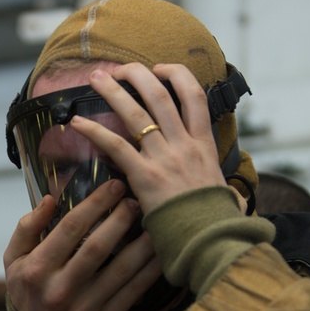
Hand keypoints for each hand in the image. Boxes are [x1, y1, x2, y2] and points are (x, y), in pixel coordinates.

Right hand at [3, 180, 161, 310]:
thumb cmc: (29, 296)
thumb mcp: (14, 262)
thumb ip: (27, 228)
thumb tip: (50, 199)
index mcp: (38, 270)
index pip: (69, 229)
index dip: (95, 203)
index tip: (113, 185)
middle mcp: (60, 290)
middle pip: (97, 247)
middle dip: (121, 218)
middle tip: (135, 199)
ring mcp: (85, 308)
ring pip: (122, 269)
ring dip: (142, 242)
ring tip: (155, 219)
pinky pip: (134, 291)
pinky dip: (151, 269)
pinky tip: (161, 251)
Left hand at [69, 63, 228, 216]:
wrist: (213, 241)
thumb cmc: (218, 225)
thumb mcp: (227, 198)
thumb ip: (226, 192)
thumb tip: (232, 200)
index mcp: (204, 147)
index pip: (194, 97)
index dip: (177, 75)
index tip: (160, 69)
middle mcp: (184, 145)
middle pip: (161, 96)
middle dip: (138, 76)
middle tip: (119, 69)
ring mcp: (164, 158)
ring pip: (137, 113)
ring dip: (113, 91)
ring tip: (95, 78)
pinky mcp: (144, 176)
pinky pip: (116, 145)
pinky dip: (95, 131)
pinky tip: (77, 122)